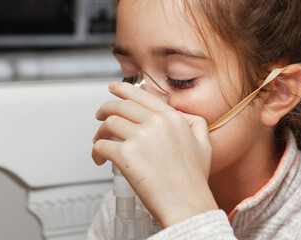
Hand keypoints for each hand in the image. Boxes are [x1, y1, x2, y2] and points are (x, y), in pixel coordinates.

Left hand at [92, 81, 217, 227]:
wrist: (187, 204)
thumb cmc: (193, 179)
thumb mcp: (204, 145)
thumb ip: (196, 124)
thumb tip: (186, 117)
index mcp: (172, 118)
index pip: (141, 95)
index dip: (123, 89)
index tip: (114, 88)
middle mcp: (155, 123)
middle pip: (120, 106)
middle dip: (105, 109)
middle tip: (100, 115)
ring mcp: (140, 138)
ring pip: (108, 124)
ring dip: (99, 132)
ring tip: (98, 140)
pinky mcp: (126, 155)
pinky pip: (101, 146)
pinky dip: (95, 151)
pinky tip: (99, 158)